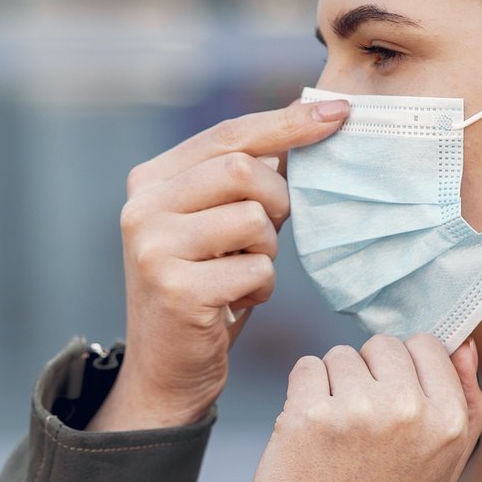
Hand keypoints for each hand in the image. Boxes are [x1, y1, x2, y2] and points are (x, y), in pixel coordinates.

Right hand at [87, 98, 350, 430]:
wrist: (167, 370)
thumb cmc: (205, 288)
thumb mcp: (219, 224)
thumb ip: (249, 179)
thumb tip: (316, 120)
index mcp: (149, 181)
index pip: (228, 134)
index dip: (287, 122)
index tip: (339, 112)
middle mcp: (142, 208)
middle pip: (242, 169)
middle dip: (277, 200)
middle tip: (270, 233)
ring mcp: (154, 249)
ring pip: (254, 219)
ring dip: (267, 251)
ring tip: (242, 274)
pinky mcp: (177, 290)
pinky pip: (256, 270)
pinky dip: (261, 288)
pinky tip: (235, 303)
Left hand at [236, 334, 481, 481]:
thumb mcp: (445, 465)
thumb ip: (467, 403)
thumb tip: (466, 345)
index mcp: (449, 423)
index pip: (429, 346)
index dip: (405, 368)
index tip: (391, 398)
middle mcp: (408, 411)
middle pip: (384, 345)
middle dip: (369, 373)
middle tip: (362, 421)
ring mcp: (358, 409)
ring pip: (341, 354)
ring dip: (335, 384)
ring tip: (337, 431)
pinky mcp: (311, 412)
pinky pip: (306, 367)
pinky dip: (303, 392)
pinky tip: (311, 429)